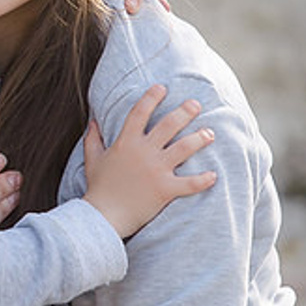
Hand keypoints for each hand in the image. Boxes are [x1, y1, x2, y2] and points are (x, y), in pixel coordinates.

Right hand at [83, 85, 215, 237]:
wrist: (102, 217)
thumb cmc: (98, 189)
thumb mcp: (92, 160)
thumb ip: (92, 139)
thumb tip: (92, 121)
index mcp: (126, 142)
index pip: (140, 112)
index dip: (152, 97)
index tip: (162, 88)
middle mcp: (144, 152)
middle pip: (169, 124)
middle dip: (185, 111)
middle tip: (196, 104)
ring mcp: (156, 170)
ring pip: (185, 148)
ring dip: (200, 138)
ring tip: (210, 133)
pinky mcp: (165, 190)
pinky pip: (190, 183)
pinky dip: (203, 180)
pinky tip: (213, 175)